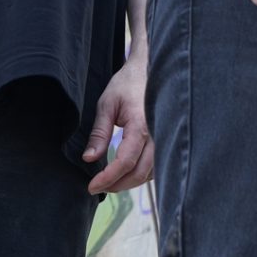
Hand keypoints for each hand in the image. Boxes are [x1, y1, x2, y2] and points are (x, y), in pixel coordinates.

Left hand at [85, 52, 153, 193]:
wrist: (149, 69)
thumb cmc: (127, 84)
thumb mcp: (107, 104)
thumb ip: (99, 133)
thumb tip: (89, 159)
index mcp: (141, 125)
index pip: (125, 162)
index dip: (108, 178)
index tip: (92, 186)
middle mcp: (157, 134)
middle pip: (140, 173)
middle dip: (118, 185)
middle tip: (98, 187)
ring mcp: (165, 138)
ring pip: (150, 172)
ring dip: (130, 182)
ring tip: (111, 181)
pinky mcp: (167, 140)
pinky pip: (157, 166)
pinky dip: (142, 174)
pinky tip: (127, 173)